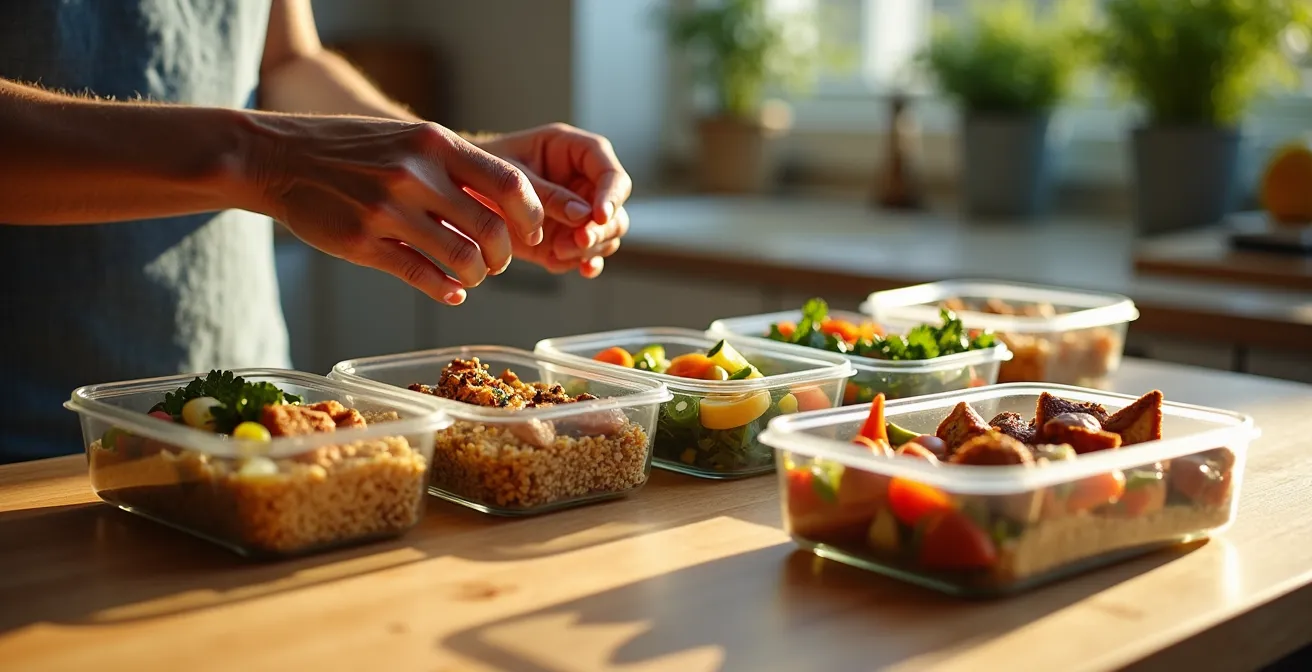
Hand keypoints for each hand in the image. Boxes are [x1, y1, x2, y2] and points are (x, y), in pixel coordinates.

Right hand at [244, 114, 544, 304]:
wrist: (278, 157)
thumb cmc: (354, 149)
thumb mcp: (410, 139)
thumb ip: (457, 167)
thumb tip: (512, 205)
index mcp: (435, 143)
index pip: (511, 184)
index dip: (530, 216)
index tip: (529, 232)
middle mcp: (415, 175)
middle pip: (492, 230)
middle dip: (504, 256)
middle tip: (497, 263)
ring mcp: (386, 210)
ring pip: (462, 260)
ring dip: (476, 277)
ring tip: (471, 277)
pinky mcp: (362, 243)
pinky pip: (422, 277)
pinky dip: (446, 291)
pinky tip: (450, 292)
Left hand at [472, 123, 632, 277]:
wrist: (461, 190)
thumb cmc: (482, 168)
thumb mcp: (510, 175)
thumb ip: (547, 194)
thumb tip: (584, 215)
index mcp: (574, 152)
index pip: (610, 173)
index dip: (611, 195)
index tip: (599, 217)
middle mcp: (583, 182)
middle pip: (615, 210)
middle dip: (601, 229)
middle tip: (577, 241)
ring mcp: (578, 213)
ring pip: (607, 236)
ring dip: (589, 249)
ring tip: (559, 251)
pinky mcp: (567, 237)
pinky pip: (586, 255)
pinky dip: (581, 263)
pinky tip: (572, 267)